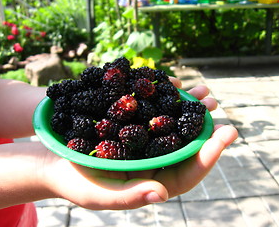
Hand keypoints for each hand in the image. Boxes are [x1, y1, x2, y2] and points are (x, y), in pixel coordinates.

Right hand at [39, 78, 237, 209]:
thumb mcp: (98, 194)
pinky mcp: (130, 126)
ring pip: (170, 126)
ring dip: (186, 108)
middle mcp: (150, 162)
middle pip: (183, 146)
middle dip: (202, 127)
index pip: (186, 173)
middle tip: (214, 104)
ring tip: (201, 90)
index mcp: (149, 182)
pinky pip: (151, 111)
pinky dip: (162, 97)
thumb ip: (130, 195)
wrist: (54, 160)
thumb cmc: (73, 181)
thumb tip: (163, 194)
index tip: (225, 132)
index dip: (208, 154)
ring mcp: (141, 142)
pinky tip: (171, 83)